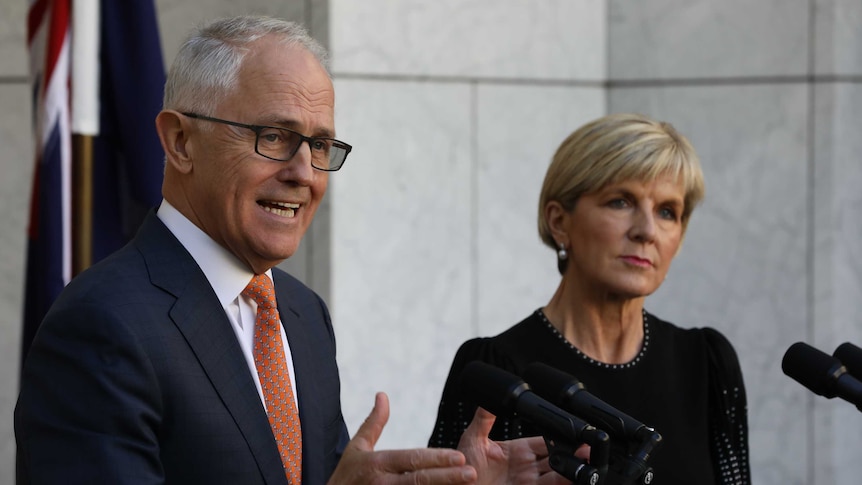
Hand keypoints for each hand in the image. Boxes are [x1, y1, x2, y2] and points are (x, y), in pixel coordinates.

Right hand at [327, 392, 476, 483]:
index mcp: (376, 463)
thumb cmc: (345, 477)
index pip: (411, 460)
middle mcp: (382, 484)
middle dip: (448, 477)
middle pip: (420, 480)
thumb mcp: (356, 448)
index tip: (459, 457)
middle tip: (472, 473)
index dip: (436, 458)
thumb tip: (383, 395)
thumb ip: (373, 423)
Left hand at [457, 407, 586, 484]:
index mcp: (516, 450)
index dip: (559, 437)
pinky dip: (561, 484)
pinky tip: (572, 480)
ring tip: (586, 465)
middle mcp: (525, 467)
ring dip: (571, 471)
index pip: (544, 442)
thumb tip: (490, 398)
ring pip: (555, 476)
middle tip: (588, 450)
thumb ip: (483, 420)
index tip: (574, 434)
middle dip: (573, 454)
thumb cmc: (459, 468)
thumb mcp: (472, 440)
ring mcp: (527, 482)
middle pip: (555, 459)